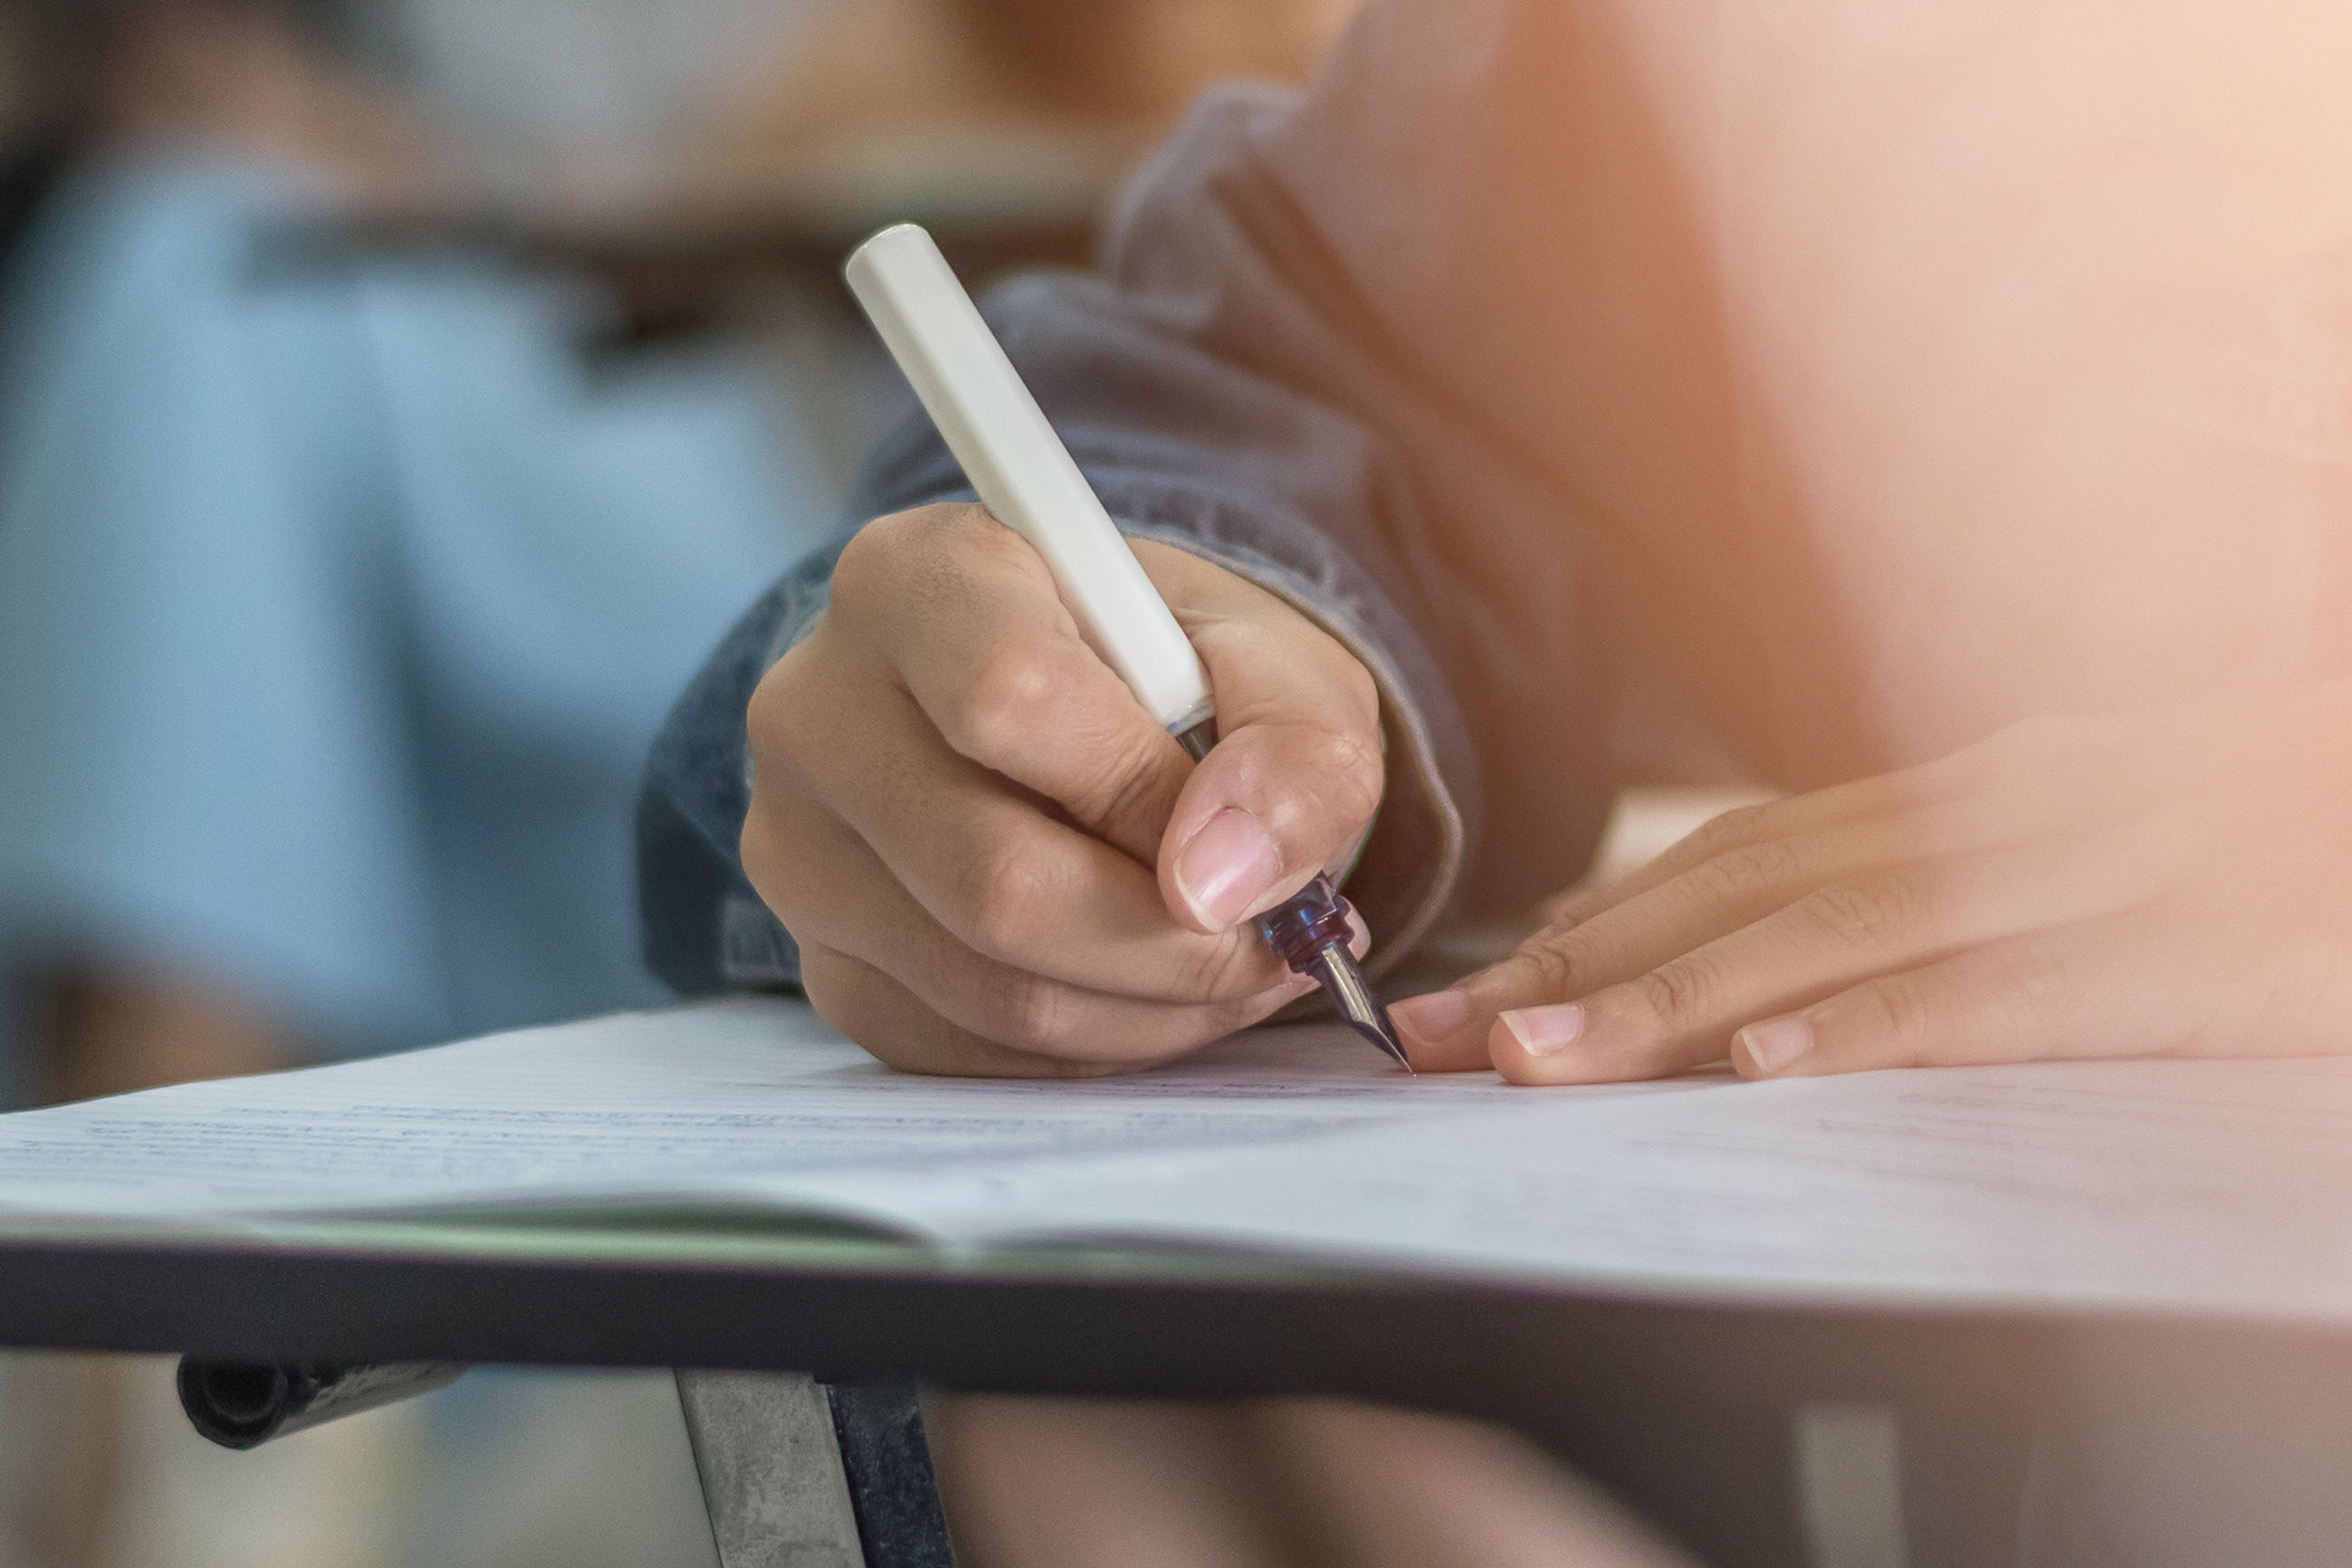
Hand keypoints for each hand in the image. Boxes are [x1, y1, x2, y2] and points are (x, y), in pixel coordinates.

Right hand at [742, 504, 1382, 1075]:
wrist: (1090, 722)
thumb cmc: (1176, 676)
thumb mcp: (1277, 668)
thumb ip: (1293, 749)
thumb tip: (1222, 883)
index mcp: (916, 577)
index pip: (1010, 696)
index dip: (1147, 796)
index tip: (1245, 837)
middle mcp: (817, 708)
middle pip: (993, 875)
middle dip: (1171, 941)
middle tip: (1273, 942)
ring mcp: (797, 848)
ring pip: (988, 986)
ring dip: (1150, 1007)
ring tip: (1237, 966)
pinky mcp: (823, 963)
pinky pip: (969, 1049)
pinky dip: (1094, 1043)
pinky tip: (1154, 991)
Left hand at [1391, 684, 2351, 1083]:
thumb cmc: (2277, 833)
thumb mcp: (2089, 835)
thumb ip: (1935, 882)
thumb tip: (1771, 962)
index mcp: (1975, 789)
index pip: (1740, 855)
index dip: (1592, 922)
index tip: (1468, 990)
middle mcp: (2008, 810)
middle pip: (1750, 887)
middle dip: (1580, 966)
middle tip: (1438, 1040)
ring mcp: (2094, 870)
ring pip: (1841, 934)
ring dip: (1673, 999)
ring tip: (1541, 1059)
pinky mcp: (2184, 953)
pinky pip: (2004, 995)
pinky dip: (1873, 1028)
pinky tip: (1767, 1068)